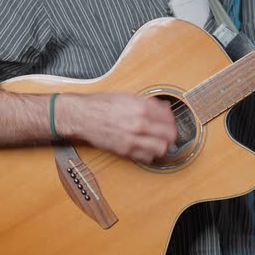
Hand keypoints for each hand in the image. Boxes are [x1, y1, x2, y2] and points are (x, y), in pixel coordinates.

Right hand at [56, 93, 176, 163]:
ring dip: (163, 145)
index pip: (169, 118)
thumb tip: (165, 108)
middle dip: (171, 134)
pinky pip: (147, 157)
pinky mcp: (125, 151)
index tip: (170, 120)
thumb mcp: (128, 97)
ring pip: (161, 149)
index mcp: (141, 108)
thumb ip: (148, 103)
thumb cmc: (102, 105)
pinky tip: (147, 148)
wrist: (83, 116)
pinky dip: (150, 154)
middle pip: (170, 135)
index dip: (172, 119)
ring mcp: (133, 139)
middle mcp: (139, 124)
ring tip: (160, 142)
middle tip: (169, 133)